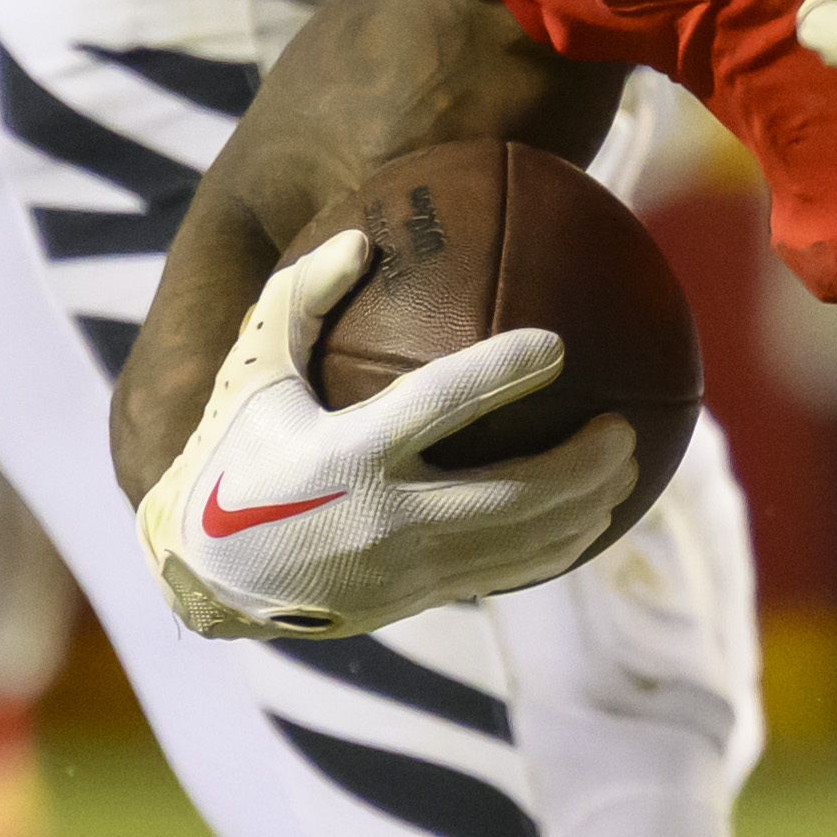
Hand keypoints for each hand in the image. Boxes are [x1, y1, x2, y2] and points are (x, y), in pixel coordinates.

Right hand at [134, 226, 643, 639]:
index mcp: (345, 453)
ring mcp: (404, 568)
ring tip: (628, 470)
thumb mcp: (252, 368)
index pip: (437, 406)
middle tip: (627, 428)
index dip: (500, 374)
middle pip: (510, 496)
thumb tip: (362, 237)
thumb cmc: (234, 450)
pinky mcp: (416, 599)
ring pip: (519, 546)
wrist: (208, 573)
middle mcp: (382, 517)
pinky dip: (553, 549)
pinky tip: (589, 518)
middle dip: (580, 466)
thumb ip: (299, 298)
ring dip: (583, 509)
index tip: (557, 344)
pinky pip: (502, 573)